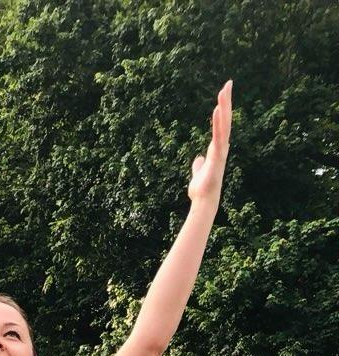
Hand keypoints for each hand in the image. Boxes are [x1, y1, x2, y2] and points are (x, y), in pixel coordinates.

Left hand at [188, 80, 231, 204]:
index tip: (223, 94)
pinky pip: (218, 135)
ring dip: (224, 107)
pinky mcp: (217, 155)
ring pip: (224, 124)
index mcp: (217, 148)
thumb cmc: (202, 190)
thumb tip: (198, 159)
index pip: (221, 125)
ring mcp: (221, 150)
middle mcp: (222, 147)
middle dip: (226, 101)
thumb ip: (199, 164)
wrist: (203, 202)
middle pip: (225, 120)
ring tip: (224, 90)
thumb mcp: (199, 172)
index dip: (223, 110)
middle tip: (228, 83)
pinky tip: (217, 109)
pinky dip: (218, 122)